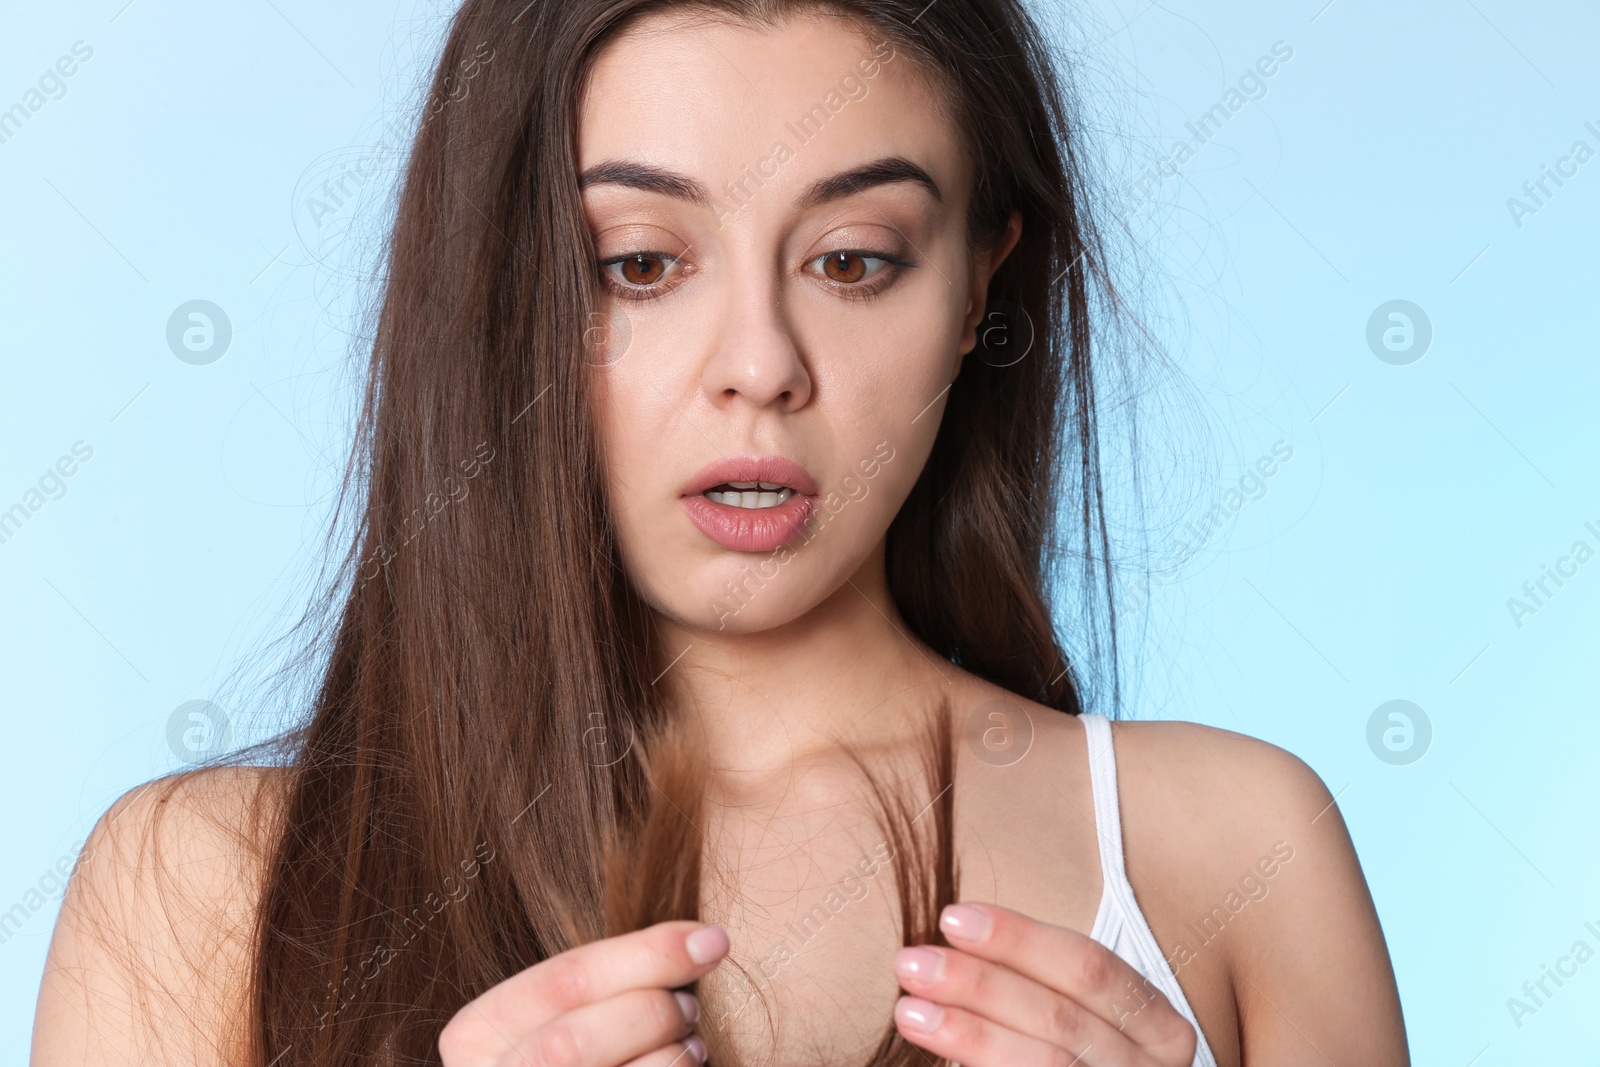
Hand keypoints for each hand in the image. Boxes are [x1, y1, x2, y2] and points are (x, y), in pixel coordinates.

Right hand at [439, 920, 727, 1066]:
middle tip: (691, 1007)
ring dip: (669, 1057)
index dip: (648, 955)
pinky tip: (683, 1066)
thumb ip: (606, 981)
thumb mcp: (562, 1011)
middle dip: (650, 1015)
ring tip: (691, 1043)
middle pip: (574, 1042)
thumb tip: (704, 940)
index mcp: (475, 1034)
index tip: (712, 941)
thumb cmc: (570, 1048)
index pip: (564, 981)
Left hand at [891, 902, 1197, 1065]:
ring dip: (968, 1033)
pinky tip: (937, 1054)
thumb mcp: (1083, 1018)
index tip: (952, 918)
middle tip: (912, 962)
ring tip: (909, 1011)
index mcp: (1158, 1027)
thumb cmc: (1084, 1058)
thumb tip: (950, 943)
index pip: (1089, 967)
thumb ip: (1034, 984)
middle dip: (979, 984)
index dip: (1019, 939)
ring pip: (1044, 1062)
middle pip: (1059, 1016)